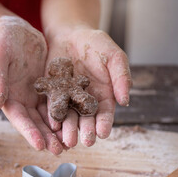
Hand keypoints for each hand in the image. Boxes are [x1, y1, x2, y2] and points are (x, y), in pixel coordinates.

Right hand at [0, 16, 63, 154]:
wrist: (14, 29)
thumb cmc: (2, 41)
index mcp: (8, 96)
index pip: (19, 118)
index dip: (29, 132)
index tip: (40, 145)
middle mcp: (22, 99)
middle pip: (35, 122)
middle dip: (47, 137)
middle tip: (60, 150)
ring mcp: (35, 95)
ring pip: (48, 116)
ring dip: (57, 130)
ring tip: (69, 143)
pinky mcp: (47, 87)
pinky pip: (57, 103)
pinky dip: (65, 114)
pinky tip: (75, 122)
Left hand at [44, 26, 131, 147]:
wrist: (69, 34)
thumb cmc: (95, 43)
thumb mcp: (113, 56)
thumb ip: (121, 76)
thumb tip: (125, 101)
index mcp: (103, 95)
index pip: (105, 113)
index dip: (104, 123)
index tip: (103, 133)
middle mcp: (85, 101)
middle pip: (86, 119)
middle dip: (86, 131)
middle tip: (85, 142)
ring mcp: (68, 99)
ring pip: (69, 117)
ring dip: (69, 129)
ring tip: (68, 140)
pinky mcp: (52, 94)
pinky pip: (52, 107)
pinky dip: (53, 117)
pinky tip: (52, 126)